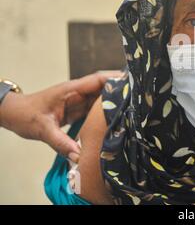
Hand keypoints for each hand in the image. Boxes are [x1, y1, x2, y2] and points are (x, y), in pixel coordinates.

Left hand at [0, 71, 122, 162]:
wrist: (14, 115)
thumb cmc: (26, 116)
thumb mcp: (42, 129)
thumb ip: (61, 142)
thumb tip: (79, 155)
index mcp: (71, 89)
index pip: (98, 80)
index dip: (116, 80)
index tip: (132, 84)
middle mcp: (78, 92)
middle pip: (104, 87)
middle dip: (121, 90)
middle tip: (139, 97)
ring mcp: (78, 100)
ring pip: (101, 97)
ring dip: (115, 100)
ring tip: (133, 107)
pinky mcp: (77, 109)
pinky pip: (96, 107)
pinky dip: (106, 110)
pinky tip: (118, 117)